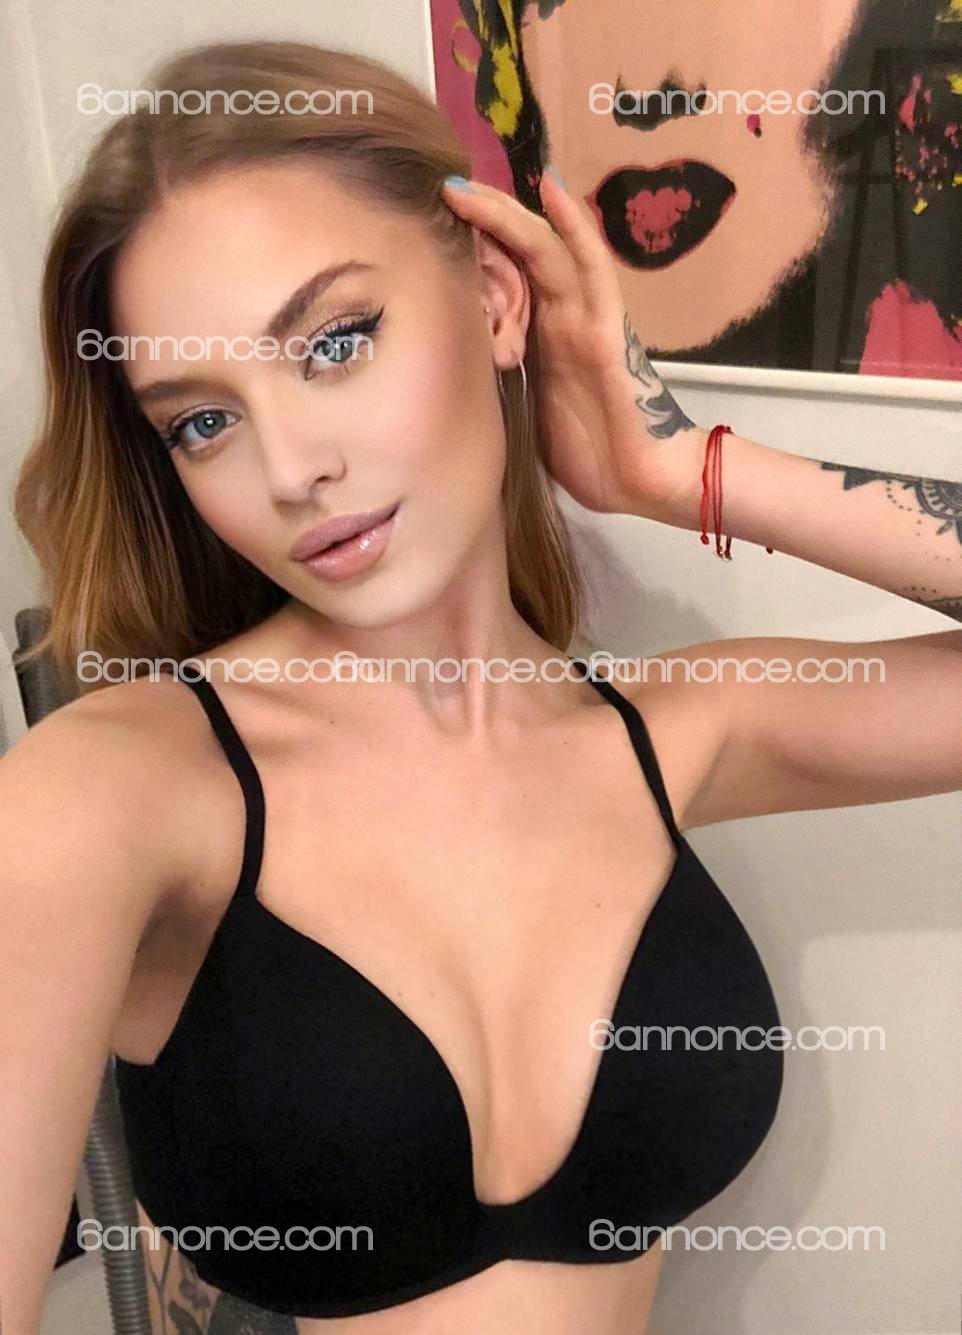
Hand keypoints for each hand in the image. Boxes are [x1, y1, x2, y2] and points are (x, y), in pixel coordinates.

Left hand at [440, 167, 704, 519]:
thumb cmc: (591, 458)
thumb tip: (453, 382)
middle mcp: (560, 319)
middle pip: (518, 254)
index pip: (502, 279)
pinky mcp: (606, 328)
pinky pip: (589, 267)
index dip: (471, 250)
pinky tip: (550, 189)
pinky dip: (572, 226)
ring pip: (543, 251)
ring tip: (469, 188)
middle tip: (442, 190)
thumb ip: (499, 388)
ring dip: (507, 216)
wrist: (641, 481)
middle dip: (481, 220)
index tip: (431, 227)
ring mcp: (584, 318)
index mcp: (539, 340)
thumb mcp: (523, 417)